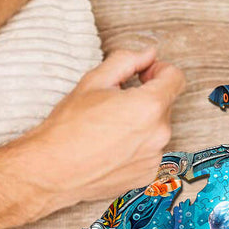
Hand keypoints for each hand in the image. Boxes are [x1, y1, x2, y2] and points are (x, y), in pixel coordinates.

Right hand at [14, 47, 184, 213]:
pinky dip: (136, 146)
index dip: (160, 70)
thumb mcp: (94, 81)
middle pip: (165, 104)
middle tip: (113, 103)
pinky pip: (149, 151)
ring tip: (109, 129)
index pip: (176, 78)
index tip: (143, 75)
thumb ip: (127, 60)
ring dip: (141, 124)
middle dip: (145, 98)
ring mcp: (154, 157)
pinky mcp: (147, 174)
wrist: (52, 171)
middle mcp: (159, 133)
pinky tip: (111, 148)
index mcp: (149, 106)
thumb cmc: (68, 127)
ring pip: (156, 129)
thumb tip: (148, 54)